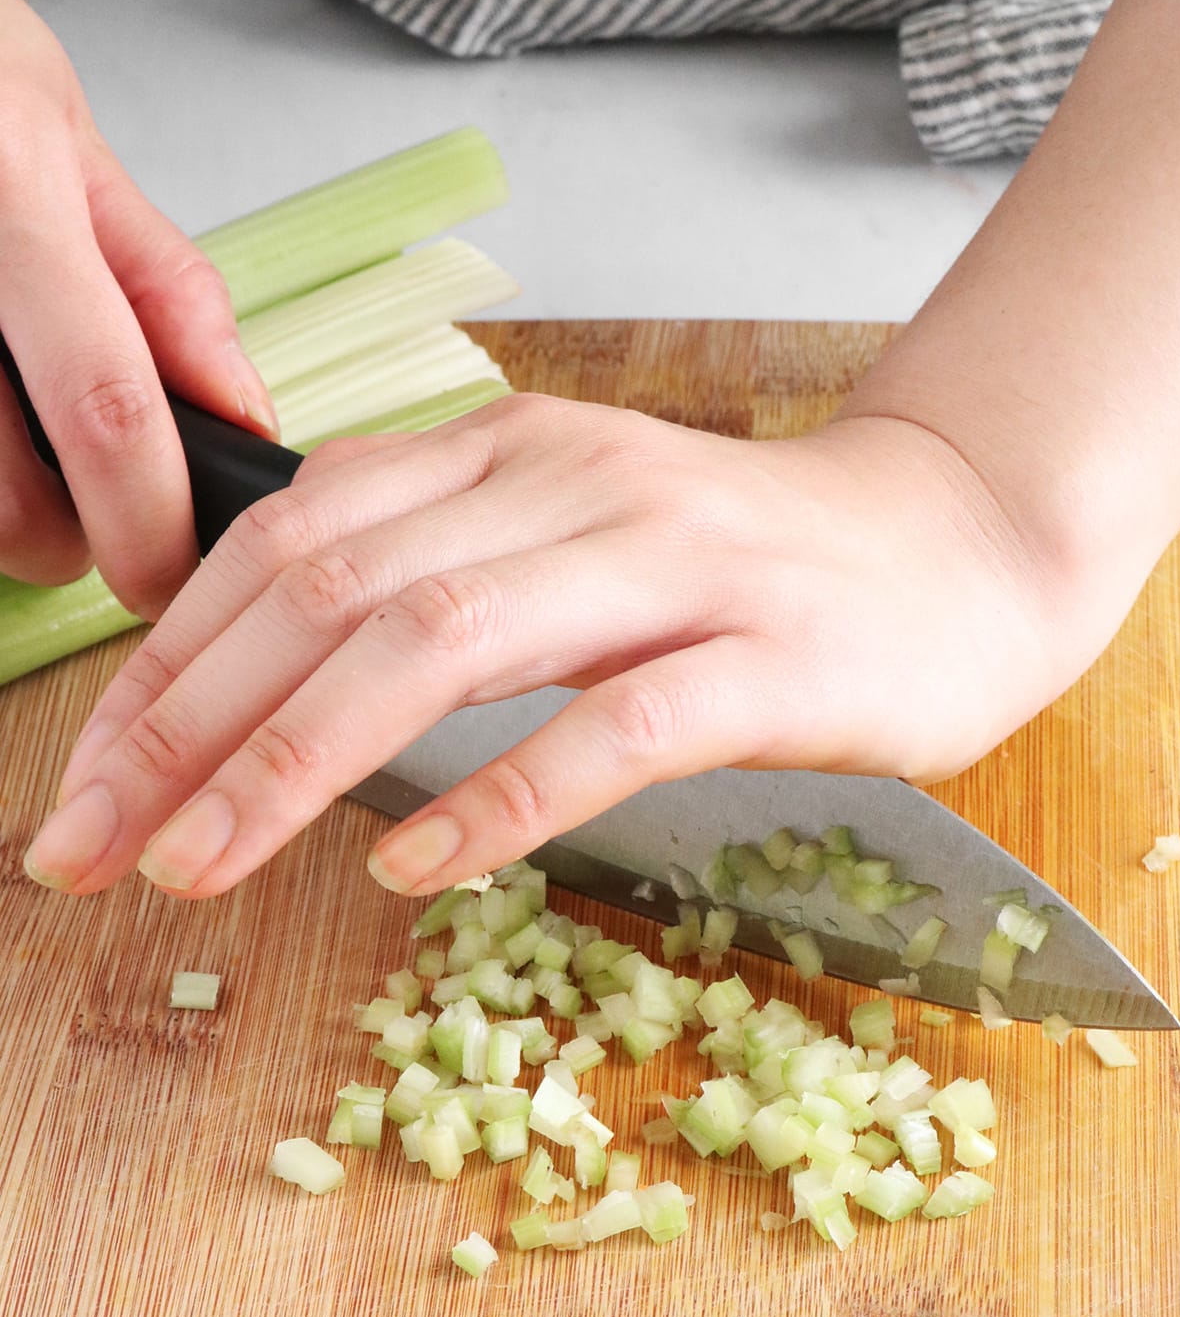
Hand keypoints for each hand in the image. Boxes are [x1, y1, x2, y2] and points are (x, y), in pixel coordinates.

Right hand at [0, 0, 274, 614]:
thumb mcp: (65, 136)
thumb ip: (163, 284)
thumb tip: (242, 414)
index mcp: (9, 199)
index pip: (107, 410)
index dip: (153, 525)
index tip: (176, 577)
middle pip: (16, 513)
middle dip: (74, 540)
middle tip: (94, 492)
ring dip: (8, 517)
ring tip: (20, 436)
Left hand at [22, 394, 1092, 898]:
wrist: (952, 550)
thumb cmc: (740, 577)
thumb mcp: (561, 540)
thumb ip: (429, 576)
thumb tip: (263, 674)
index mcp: (502, 452)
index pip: (289, 539)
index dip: (169, 662)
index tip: (91, 779)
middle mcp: (568, 484)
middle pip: (338, 592)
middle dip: (195, 727)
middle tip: (99, 844)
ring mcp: (672, 564)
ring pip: (447, 644)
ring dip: (302, 760)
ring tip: (206, 863)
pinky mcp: (766, 654)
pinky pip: (613, 723)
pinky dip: (500, 794)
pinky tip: (414, 864)